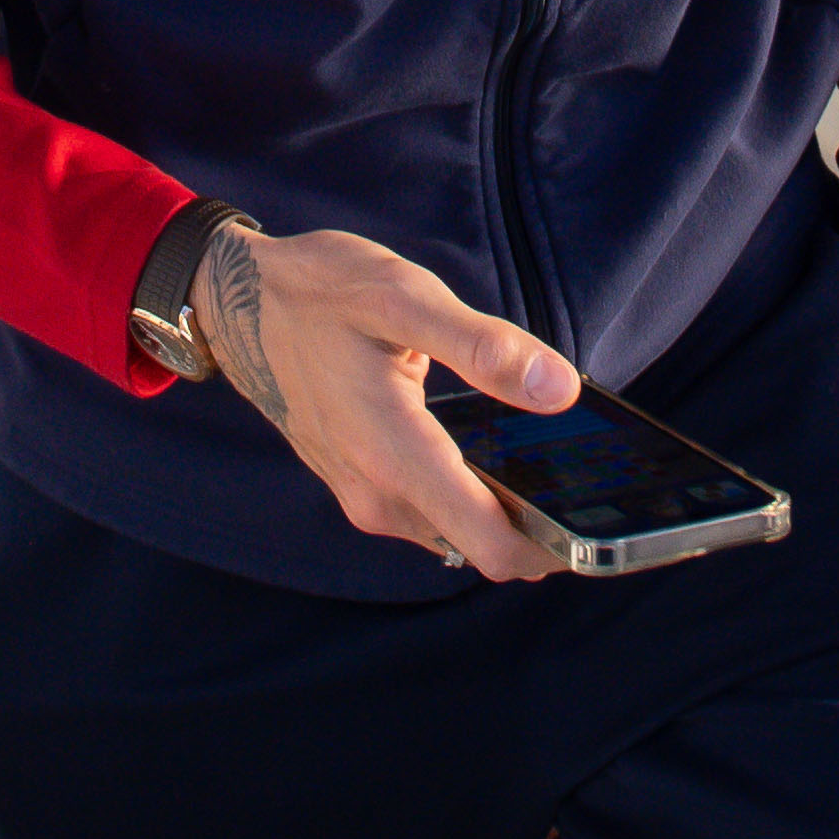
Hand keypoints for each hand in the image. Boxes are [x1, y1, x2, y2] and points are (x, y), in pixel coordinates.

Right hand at [193, 222, 576, 578]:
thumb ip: (484, 347)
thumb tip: (559, 390)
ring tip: (546, 456)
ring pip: (456, 531)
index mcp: (393, 454)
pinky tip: (491, 449)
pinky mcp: (357, 487)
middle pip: (481, 545)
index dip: (555, 547)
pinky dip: (466, 492)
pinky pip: (429, 511)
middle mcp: (376, 495)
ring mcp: (362, 497)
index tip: (602, 522)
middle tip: (590, 474)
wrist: (236, 304)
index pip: (491, 545)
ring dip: (502, 507)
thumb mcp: (404, 297)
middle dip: (539, 522)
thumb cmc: (319, 292)